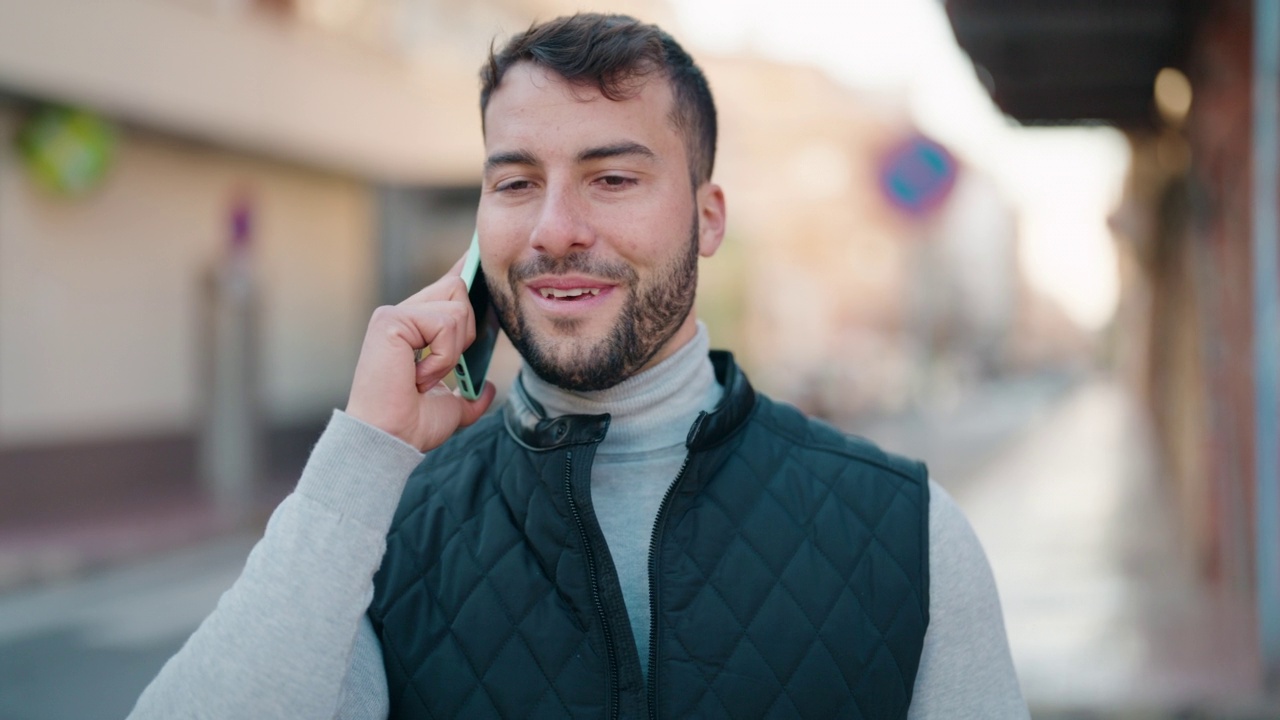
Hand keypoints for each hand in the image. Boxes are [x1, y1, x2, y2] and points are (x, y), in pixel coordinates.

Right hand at [345, 254, 495, 450]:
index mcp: (412, 329)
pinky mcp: (391, 320)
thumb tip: (487, 389)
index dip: (463, 272)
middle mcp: (400, 316)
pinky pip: (445, 324)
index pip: (445, 288)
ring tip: (426, 376)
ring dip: (453, 350)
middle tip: (445, 367)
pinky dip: (443, 356)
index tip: (476, 257)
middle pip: (457, 289)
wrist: (390, 440)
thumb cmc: (412, 425)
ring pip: (456, 308)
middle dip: (467, 330)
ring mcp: (393, 315)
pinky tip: (419, 375)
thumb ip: (470, 395)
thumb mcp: (452, 408)